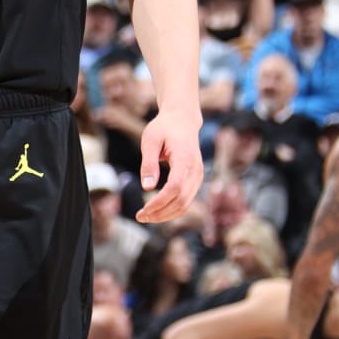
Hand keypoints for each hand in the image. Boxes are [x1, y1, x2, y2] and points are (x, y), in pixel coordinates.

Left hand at [136, 108, 204, 223]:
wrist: (182, 120)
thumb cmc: (163, 128)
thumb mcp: (150, 140)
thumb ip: (148, 163)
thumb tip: (147, 188)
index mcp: (185, 159)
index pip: (175, 187)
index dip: (160, 202)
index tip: (143, 210)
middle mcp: (196, 170)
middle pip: (182, 200)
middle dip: (161, 213)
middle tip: (140, 217)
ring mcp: (198, 176)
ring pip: (186, 204)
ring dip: (167, 214)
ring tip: (146, 217)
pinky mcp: (196, 180)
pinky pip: (186, 199)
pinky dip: (172, 208)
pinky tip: (157, 211)